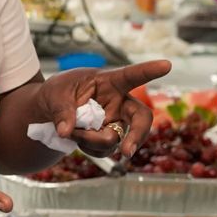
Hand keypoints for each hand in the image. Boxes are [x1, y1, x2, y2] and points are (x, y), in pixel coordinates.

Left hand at [33, 61, 172, 159]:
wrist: (50, 110)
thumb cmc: (58, 93)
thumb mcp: (54, 95)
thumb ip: (61, 111)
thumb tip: (65, 132)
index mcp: (110, 82)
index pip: (132, 76)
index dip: (149, 70)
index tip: (167, 64)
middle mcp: (119, 103)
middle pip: (141, 118)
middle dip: (137, 135)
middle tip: (127, 151)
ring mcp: (116, 122)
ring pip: (115, 139)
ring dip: (91, 141)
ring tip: (71, 132)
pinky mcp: (109, 138)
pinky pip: (105, 150)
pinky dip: (88, 148)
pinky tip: (77, 139)